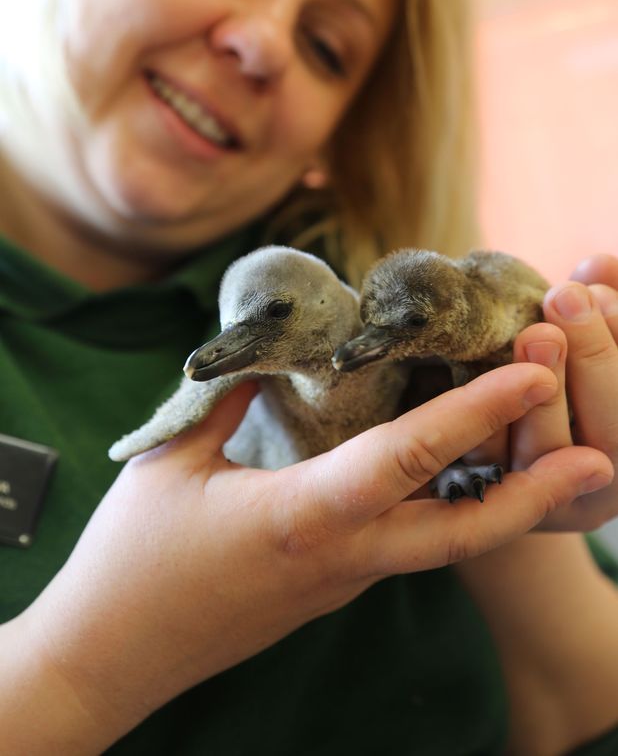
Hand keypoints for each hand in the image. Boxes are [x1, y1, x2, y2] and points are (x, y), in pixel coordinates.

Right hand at [12, 363, 609, 753]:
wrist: (112, 656)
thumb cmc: (134, 559)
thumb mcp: (173, 462)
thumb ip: (230, 401)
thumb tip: (269, 357)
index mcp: (303, 517)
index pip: (408, 458)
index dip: (475, 411)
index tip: (532, 372)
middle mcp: (341, 558)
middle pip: (462, 532)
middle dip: (535, 493)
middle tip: (596, 454)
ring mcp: (342, 583)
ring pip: (442, 543)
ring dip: (501, 502)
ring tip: (548, 458)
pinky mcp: (332, 591)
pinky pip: (406, 547)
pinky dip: (446, 510)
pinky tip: (457, 478)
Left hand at [509, 253, 617, 529]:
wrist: (511, 439)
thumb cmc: (572, 372)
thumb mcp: (596, 338)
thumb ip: (606, 308)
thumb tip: (597, 265)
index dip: (616, 348)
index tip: (598, 293)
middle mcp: (606, 481)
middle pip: (613, 433)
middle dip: (593, 359)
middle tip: (565, 298)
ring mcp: (554, 500)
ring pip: (551, 456)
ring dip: (543, 391)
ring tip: (534, 330)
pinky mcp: (496, 499)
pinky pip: (490, 467)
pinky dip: (488, 423)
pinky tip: (483, 375)